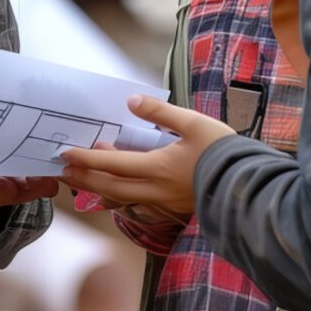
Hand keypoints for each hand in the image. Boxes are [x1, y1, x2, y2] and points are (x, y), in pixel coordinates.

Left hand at [56, 96, 233, 219]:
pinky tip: (114, 195)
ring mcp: (162, 203)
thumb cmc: (223, 151)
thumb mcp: (193, 123)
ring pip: (121, 200)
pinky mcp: (171, 209)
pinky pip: (137, 207)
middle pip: (109, 187)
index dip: (86, 159)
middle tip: (63, 171)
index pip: (111, 164)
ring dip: (98, 190)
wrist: (248, 186)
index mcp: (157, 168)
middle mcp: (154, 190)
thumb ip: (159, 113)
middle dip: (83, 178)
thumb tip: (132, 101)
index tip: (66, 153)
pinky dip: (119, 200)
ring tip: (82, 181)